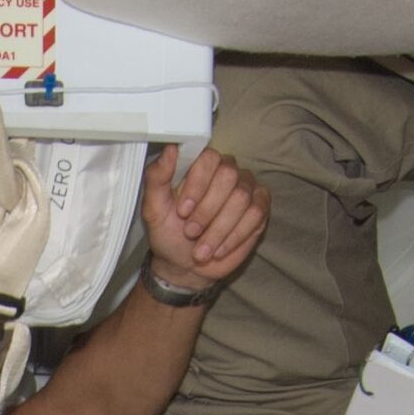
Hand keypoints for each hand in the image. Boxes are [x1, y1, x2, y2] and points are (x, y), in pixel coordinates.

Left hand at [140, 143, 269, 292]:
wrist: (183, 265)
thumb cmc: (169, 233)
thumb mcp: (154, 209)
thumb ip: (157, 178)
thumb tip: (170, 149)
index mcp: (201, 166)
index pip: (209, 158)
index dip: (197, 184)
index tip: (183, 211)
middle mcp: (227, 171)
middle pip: (228, 177)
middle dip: (207, 210)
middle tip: (191, 231)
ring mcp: (246, 188)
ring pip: (241, 198)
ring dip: (218, 229)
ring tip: (201, 249)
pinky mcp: (259, 208)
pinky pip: (255, 214)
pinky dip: (234, 236)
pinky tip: (218, 250)